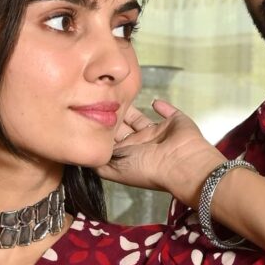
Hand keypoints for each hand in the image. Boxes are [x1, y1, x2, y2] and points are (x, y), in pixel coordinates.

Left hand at [97, 97, 222, 206]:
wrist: (180, 163)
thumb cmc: (148, 168)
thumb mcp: (114, 169)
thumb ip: (99, 164)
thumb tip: (84, 158)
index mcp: (128, 154)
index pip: (111, 140)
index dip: (101, 128)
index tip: (89, 112)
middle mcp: (141, 144)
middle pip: (123, 127)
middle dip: (113, 115)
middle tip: (100, 98)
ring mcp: (158, 133)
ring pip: (140, 118)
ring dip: (131, 108)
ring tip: (120, 94)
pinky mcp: (174, 122)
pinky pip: (167, 111)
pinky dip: (161, 106)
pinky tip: (153, 101)